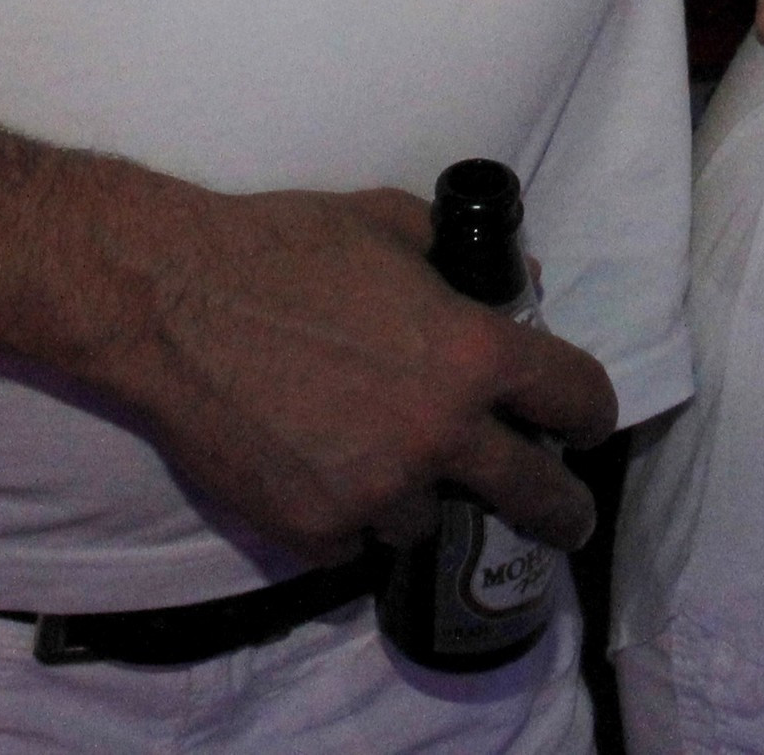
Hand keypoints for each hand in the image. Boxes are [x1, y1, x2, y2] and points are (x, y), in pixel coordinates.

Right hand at [104, 181, 616, 557]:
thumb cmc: (282, 247)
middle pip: (535, 495)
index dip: (591, 412)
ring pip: (428, 519)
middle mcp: (438, 436)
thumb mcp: (393, 224)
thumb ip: (463, 259)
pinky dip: (348, 516)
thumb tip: (520, 289)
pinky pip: (352, 539)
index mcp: (472, 357)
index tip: (586, 427)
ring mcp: (376, 493)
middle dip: (561, 511)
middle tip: (564, 519)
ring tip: (389, 468)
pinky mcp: (313, 531)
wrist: (171, 302)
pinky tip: (321, 476)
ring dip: (421, 499)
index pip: (575, 397)